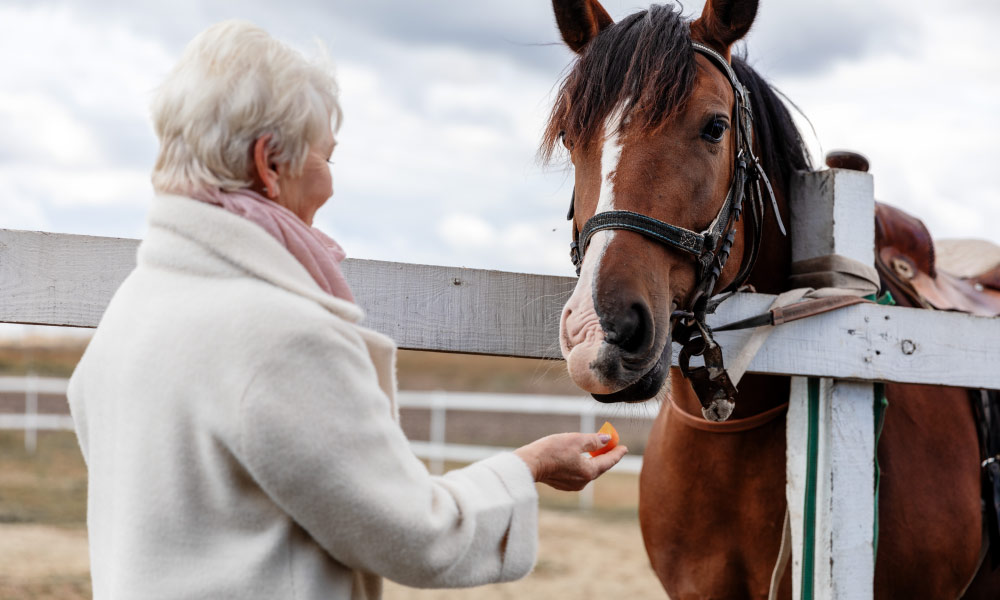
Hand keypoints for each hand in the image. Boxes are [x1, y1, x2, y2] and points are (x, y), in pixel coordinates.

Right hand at [513, 432, 627, 490]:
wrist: (529, 464)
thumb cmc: (552, 450)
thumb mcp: (576, 440)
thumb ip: (594, 440)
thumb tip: (607, 440)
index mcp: (589, 472)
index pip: (608, 462)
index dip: (617, 453)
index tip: (624, 448)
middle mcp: (583, 482)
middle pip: (599, 467)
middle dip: (605, 455)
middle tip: (610, 445)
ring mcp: (572, 484)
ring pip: (588, 470)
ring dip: (592, 459)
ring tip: (595, 449)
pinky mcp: (562, 484)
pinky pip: (577, 473)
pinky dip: (581, 464)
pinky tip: (578, 457)